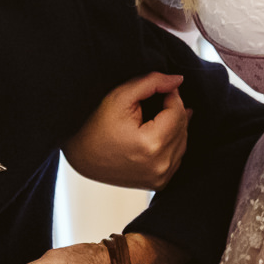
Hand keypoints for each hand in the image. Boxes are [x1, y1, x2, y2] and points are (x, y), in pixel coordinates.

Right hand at [62, 72, 189, 189]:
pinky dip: (171, 143)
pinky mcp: (158, 183)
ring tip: (155, 115)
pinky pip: (176, 157)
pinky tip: (158, 132)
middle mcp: (159, 166)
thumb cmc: (96, 124)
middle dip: (173, 111)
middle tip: (156, 100)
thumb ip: (152, 82)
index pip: (178, 112)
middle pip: (182, 128)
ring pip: (182, 142)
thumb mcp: (121, 96)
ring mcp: (159, 178)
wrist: (81, 155)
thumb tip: (178, 80)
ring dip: (174, 126)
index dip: (172, 96)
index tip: (161, 89)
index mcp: (151, 144)